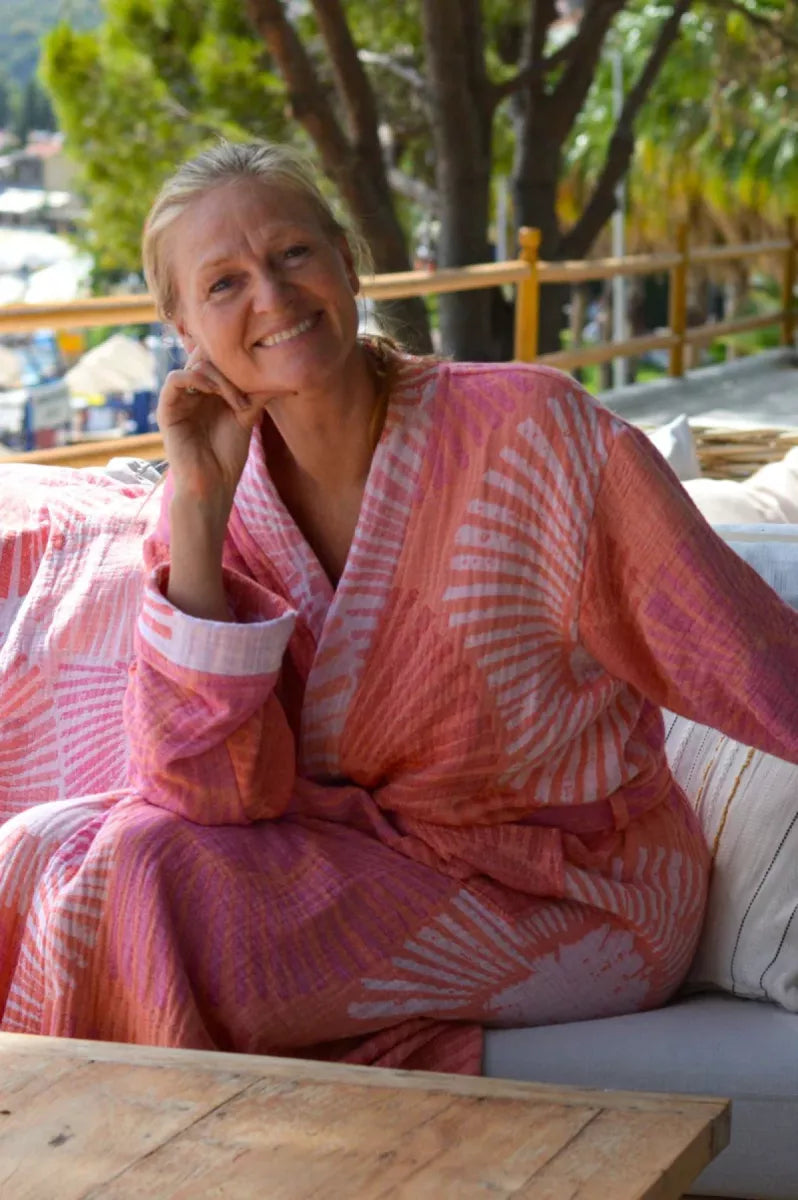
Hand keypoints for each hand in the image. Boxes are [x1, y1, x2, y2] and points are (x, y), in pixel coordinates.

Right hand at [156, 350, 261, 512]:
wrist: (213, 484)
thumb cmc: (228, 455)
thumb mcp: (247, 416)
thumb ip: (257, 393)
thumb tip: (282, 375)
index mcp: (210, 389)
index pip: (218, 357)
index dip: (236, 359)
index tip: (259, 377)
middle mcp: (193, 390)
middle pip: (206, 355)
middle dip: (230, 366)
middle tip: (249, 388)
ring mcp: (179, 398)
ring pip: (194, 364)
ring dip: (220, 377)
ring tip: (237, 401)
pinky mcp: (167, 409)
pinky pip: (175, 379)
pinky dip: (196, 378)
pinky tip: (214, 393)